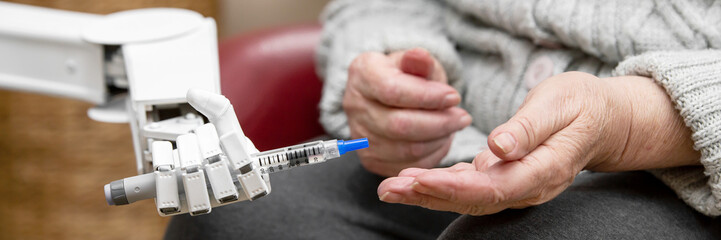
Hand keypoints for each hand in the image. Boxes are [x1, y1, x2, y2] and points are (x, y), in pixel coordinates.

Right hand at [344, 48, 470, 176]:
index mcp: (362, 74)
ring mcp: (359, 136)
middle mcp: (354, 106)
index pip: (393, 91)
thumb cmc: (408, 76)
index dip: (428, 97)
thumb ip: (419, 62)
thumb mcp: (416, 63)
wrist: (391, 96)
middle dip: (439, 123)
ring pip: (406, 149)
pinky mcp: (370, 159)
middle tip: (463, 118)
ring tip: (452, 126)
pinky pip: (407, 165)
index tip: (455, 97)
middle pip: (399, 125)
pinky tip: (440, 140)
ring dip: (438, 140)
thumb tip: (419, 56)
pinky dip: (431, 155)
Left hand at [377, 72, 699, 214]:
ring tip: (391, 188)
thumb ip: (528, 129)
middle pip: (474, 200)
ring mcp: (518, 187)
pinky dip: (441, 186)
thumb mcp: (558, 105)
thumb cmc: (580, 106)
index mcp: (544, 170)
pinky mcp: (506, 178)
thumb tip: (499, 148)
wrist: (600, 119)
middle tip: (390, 188)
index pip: (493, 187)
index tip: (419, 179)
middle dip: (429, 196)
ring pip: (468, 198)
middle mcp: (529, 187)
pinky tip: (414, 182)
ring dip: (428, 195)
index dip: (453, 188)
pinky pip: (471, 188)